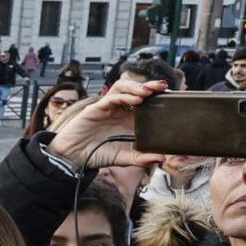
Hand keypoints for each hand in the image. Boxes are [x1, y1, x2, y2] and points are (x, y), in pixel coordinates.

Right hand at [47, 77, 169, 170]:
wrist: (73, 158)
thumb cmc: (96, 155)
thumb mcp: (123, 158)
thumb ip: (141, 158)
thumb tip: (161, 158)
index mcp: (128, 120)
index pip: (146, 102)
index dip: (158, 98)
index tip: (173, 98)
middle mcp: (119, 110)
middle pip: (137, 91)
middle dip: (151, 86)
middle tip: (164, 87)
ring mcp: (108, 107)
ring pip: (124, 87)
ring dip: (137, 86)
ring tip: (149, 91)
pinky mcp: (97, 107)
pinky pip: (112, 96)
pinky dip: (125, 95)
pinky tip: (136, 100)